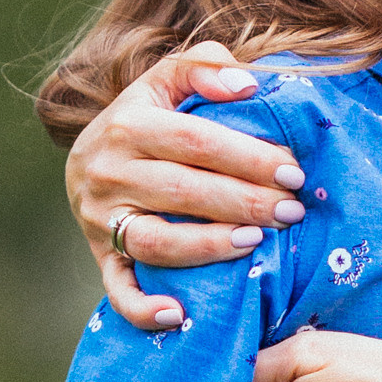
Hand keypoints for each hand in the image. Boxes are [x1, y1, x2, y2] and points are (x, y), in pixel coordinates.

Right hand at [65, 44, 311, 333]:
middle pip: (183, 191)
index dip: (248, 156)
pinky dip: (144, 308)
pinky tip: (180, 314)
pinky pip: (118, 290)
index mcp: (127, 123)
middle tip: (292, 210)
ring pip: (155, 241)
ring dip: (209, 247)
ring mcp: (100, 220)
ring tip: (256, 243)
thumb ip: (204, 66)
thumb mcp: (167, 81)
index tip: (293, 172)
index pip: (196, 141)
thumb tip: (248, 85)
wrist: (88, 158)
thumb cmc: (148, 117)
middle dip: (244, 201)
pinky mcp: (99, 257)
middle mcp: (107, 172)